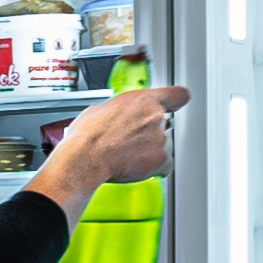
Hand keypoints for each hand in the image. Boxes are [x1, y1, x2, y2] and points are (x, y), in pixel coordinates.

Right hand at [53, 83, 189, 188]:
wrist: (85, 157)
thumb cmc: (87, 135)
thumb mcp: (100, 109)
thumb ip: (118, 109)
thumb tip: (116, 114)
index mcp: (142, 100)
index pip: (177, 95)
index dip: (175, 102)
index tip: (172, 106)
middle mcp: (155, 116)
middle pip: (165, 124)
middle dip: (151, 132)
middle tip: (132, 139)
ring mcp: (160, 138)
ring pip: (164, 145)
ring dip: (151, 150)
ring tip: (128, 155)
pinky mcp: (160, 158)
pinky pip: (165, 165)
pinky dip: (155, 168)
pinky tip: (137, 166)